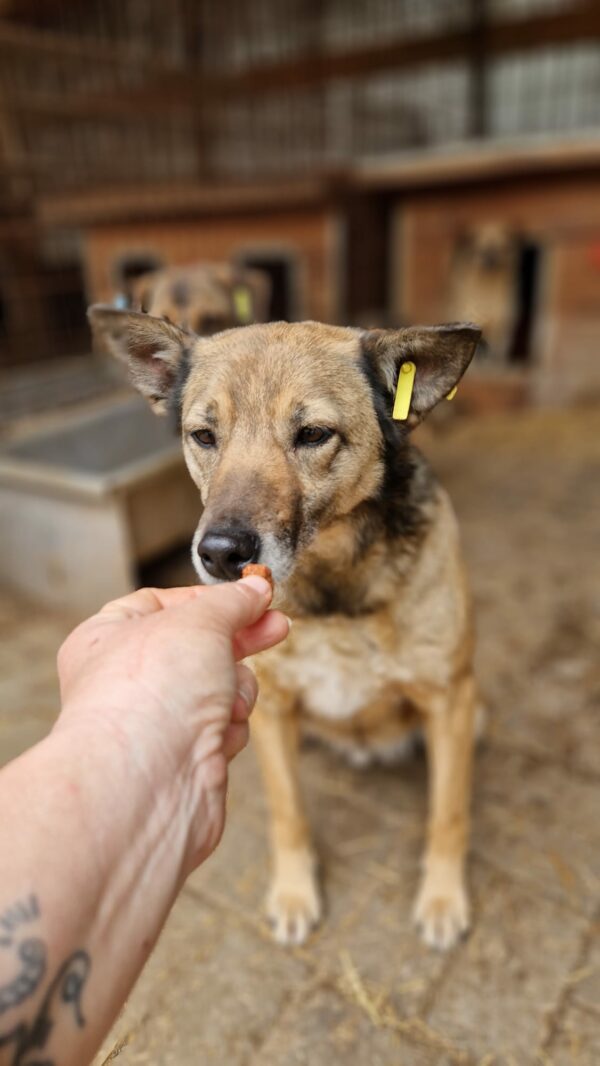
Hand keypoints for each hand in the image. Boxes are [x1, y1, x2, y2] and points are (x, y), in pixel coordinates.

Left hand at [55, 577, 288, 872]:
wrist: (148, 784)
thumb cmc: (147, 697)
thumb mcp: (199, 622)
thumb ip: (232, 602)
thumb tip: (254, 589)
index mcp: (108, 638)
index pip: (164, 603)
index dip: (211, 599)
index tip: (253, 596)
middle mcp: (127, 680)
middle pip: (197, 647)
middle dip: (240, 641)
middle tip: (276, 628)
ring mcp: (156, 720)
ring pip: (219, 687)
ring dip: (236, 690)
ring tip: (228, 699)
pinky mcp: (184, 756)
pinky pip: (224, 726)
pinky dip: (231, 727)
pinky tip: (219, 734)